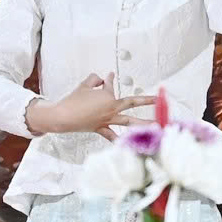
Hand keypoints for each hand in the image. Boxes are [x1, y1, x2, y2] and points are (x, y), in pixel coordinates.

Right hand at [30, 73, 151, 135]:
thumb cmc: (73, 100)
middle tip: (158, 99)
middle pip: (132, 103)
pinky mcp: (101, 128)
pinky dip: (118, 140)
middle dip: (146, 100)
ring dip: (143, 124)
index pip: (110, 85)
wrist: (63, 116)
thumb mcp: (84, 85)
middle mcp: (111, 108)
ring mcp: (107, 120)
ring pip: (129, 122)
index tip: (110, 76)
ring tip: (156, 126)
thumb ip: (94, 79)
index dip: (109, 80)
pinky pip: (111, 135)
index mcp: (107, 96)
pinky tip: (126, 145)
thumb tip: (101, 79)